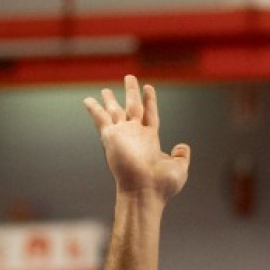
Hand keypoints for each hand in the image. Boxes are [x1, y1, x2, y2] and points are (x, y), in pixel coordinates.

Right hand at [83, 76, 189, 199]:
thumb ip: (181, 155)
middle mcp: (135, 135)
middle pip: (133, 107)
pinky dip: (94, 109)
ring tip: (105, 89)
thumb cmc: (162, 184)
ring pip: (115, 111)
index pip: (150, 114)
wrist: (145, 191)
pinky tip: (88, 100)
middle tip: (129, 77)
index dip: (150, 101)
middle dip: (131, 92)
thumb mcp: (179, 167)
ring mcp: (122, 135)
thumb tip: (182, 147)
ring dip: (110, 100)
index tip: (148, 87)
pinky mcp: (111, 138)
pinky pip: (101, 119)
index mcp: (150, 139)